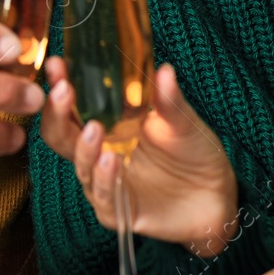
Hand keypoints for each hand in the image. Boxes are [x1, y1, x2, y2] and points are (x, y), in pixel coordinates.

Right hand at [40, 57, 235, 254]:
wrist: (217, 196)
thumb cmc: (195, 152)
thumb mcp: (183, 121)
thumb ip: (169, 100)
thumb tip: (163, 69)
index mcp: (108, 123)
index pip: (73, 103)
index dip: (60, 84)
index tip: (57, 64)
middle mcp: (99, 151)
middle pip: (61, 133)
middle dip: (56, 112)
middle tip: (62, 91)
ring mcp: (106, 181)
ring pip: (80, 164)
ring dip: (83, 146)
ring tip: (94, 128)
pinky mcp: (118, 211)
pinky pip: (103, 196)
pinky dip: (104, 179)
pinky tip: (110, 161)